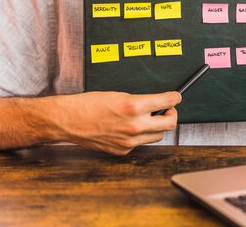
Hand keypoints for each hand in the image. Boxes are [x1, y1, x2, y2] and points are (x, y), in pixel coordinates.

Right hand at [55, 91, 180, 154]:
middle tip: (167, 110)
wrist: (69, 120)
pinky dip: (140, 135)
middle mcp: (135, 125)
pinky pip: (141, 143)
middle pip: (170, 123)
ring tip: (146, 119)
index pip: (168, 101)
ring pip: (158, 136)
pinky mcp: (123, 150)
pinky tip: (128, 128)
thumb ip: (142, 101)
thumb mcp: (120, 94)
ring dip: (156, 127)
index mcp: (135, 106)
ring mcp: (130, 140)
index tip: (176, 97)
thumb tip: (158, 103)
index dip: (175, 98)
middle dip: (172, 114)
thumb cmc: (90, 104)